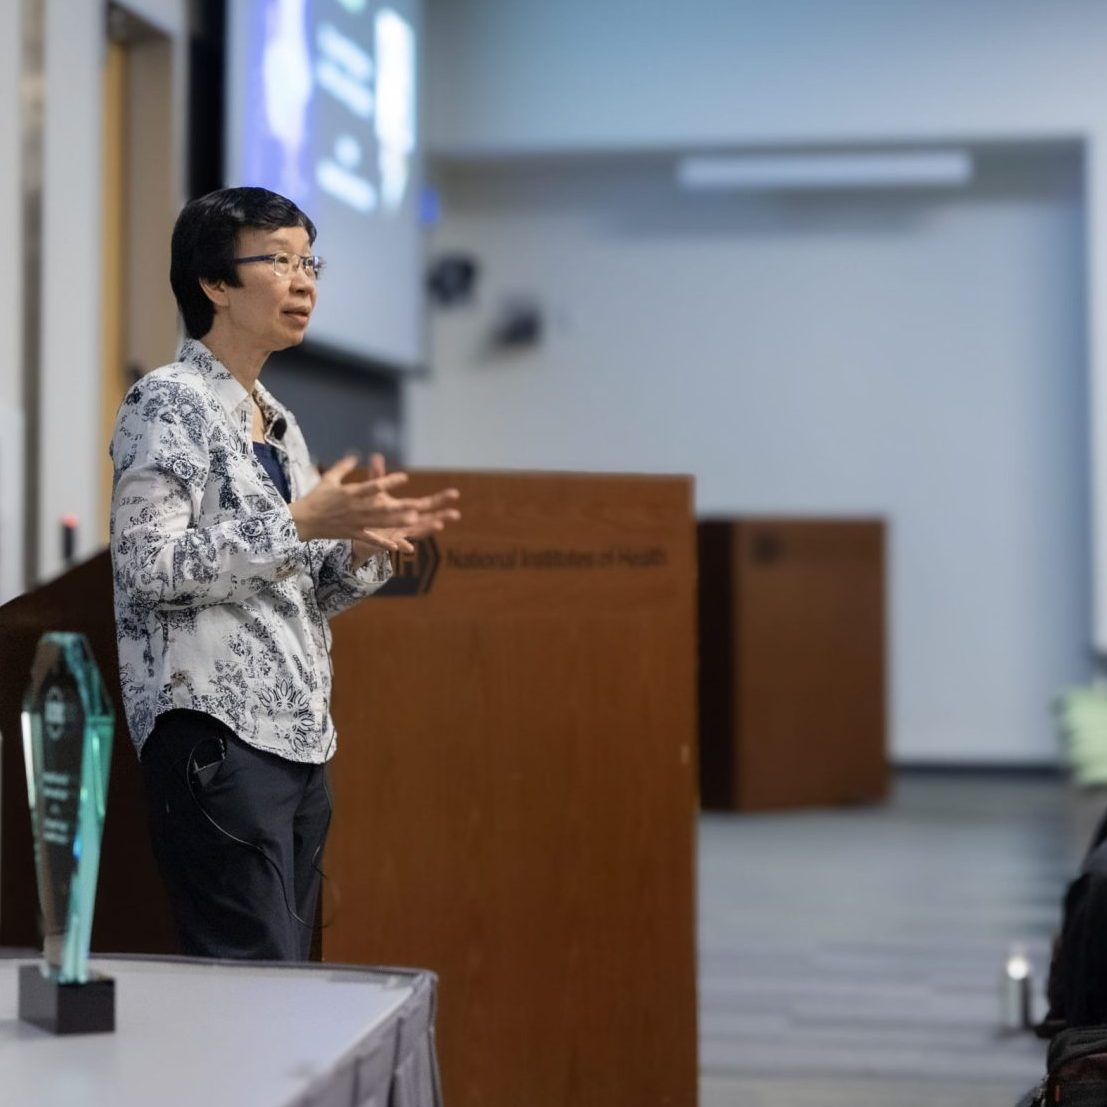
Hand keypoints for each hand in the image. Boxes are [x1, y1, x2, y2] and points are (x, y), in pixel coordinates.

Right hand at [292, 453, 459, 554]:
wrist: (303, 520)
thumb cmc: (316, 497)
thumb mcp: (328, 478)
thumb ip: (343, 467)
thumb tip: (355, 455)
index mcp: (350, 493)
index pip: (372, 487)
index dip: (389, 482)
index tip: (405, 477)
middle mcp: (355, 508)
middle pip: (381, 508)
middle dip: (400, 507)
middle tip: (418, 505)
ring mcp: (355, 523)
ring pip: (380, 523)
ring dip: (397, 522)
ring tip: (413, 520)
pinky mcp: (353, 534)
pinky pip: (370, 539)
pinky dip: (382, 544)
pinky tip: (396, 547)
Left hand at [351, 454, 460, 558]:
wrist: (357, 533)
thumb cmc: (369, 512)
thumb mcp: (375, 493)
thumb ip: (378, 476)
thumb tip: (377, 456)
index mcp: (408, 511)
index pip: (427, 504)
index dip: (441, 499)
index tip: (455, 494)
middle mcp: (407, 524)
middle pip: (428, 519)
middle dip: (442, 516)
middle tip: (456, 514)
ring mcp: (399, 535)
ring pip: (416, 532)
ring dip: (427, 529)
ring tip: (439, 525)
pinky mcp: (387, 543)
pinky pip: (396, 545)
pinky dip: (403, 546)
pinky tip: (410, 548)